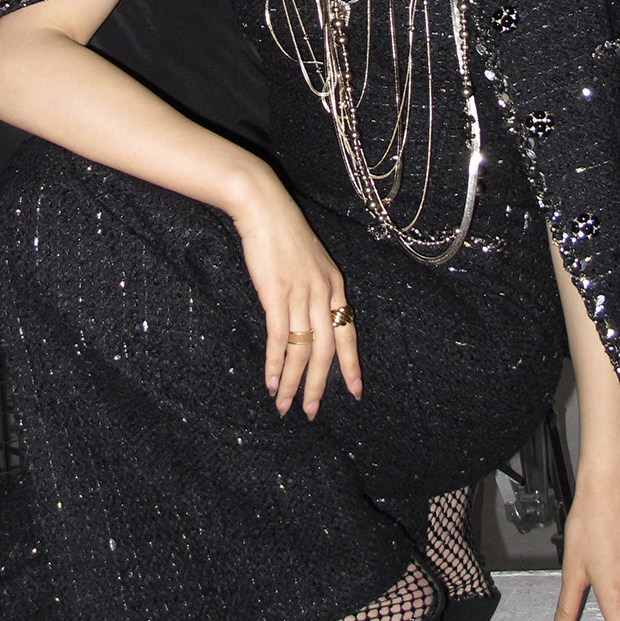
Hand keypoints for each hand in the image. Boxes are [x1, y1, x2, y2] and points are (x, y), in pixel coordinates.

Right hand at [230, 174, 361, 417]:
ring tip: (286, 406)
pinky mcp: (276, 294)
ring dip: (294, 382)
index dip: (351, 364)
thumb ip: (314, 290)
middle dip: (320, 385)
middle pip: (327, 350)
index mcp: (335, 285)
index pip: (348, 333)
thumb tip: (308, 321)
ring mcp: (301, 294)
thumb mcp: (309, 263)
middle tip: (312, 411)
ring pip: (303, 350)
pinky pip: (280, 338)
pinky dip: (275, 364)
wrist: (264, 208)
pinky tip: (272, 383)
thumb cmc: (282, 234)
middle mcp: (323, 293)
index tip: (356, 392)